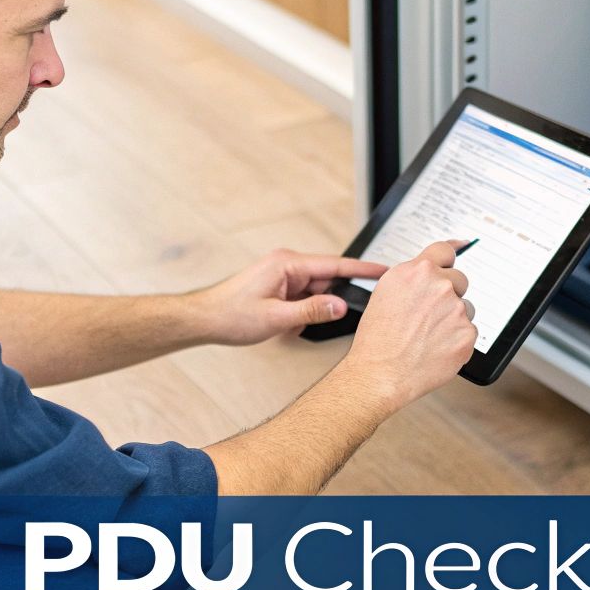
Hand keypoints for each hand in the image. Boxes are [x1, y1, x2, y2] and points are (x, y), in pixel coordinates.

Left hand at [193, 249, 389, 345]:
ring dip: (309, 312)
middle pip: (326, 281)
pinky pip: (302, 300)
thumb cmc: (230, 315)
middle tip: (321, 319)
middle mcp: (287, 265)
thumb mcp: (276, 317)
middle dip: (327, 303)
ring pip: (315, 294)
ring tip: (289, 325)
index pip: (335, 265)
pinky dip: (299, 315)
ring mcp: (283, 276)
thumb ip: (312, 311)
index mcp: (288, 264)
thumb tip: (340, 305)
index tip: (384, 271)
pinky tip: (284, 326)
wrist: (205, 319)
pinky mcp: (279, 287)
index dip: (362, 270)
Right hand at [338, 240, 476, 410]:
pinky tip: (436, 348)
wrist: (381, 374)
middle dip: (450, 294)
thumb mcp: (385, 295)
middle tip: (431, 315)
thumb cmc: (377, 340)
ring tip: (428, 336)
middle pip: (460, 279)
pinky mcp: (467, 333)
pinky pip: (469, 331)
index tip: (463, 247)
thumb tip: (430, 274)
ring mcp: (455, 309)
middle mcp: (437, 285)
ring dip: (453, 319)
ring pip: (465, 308)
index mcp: (415, 272)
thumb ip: (412, 280)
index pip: (444, 251)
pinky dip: (457, 339)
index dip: (453, 251)